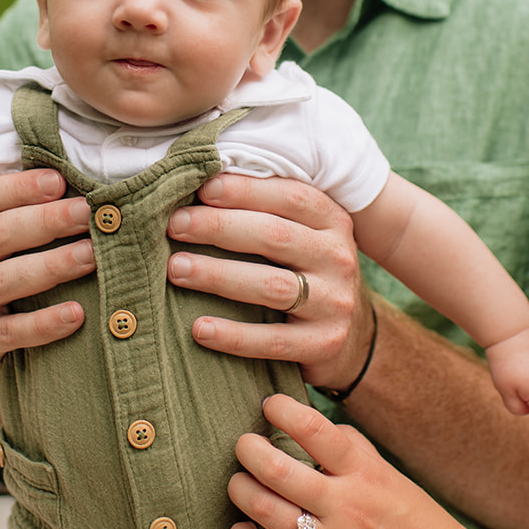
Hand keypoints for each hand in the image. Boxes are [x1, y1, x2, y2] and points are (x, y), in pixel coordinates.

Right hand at [0, 168, 95, 371]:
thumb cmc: (15, 263)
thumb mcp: (12, 233)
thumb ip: (32, 206)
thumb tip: (80, 180)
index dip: (16, 188)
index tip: (58, 181)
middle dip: (45, 221)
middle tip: (87, 214)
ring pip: (2, 280)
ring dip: (52, 266)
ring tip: (91, 256)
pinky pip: (10, 332)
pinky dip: (45, 323)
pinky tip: (77, 313)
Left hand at [165, 174, 371, 391]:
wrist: (353, 335)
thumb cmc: (306, 270)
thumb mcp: (302, 233)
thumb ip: (265, 209)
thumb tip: (200, 184)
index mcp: (332, 221)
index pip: (290, 196)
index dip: (245, 190)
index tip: (202, 188)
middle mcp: (338, 258)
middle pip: (275, 236)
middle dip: (219, 227)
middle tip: (175, 225)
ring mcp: (334, 303)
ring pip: (272, 285)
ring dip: (218, 275)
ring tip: (176, 269)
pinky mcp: (324, 344)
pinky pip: (273, 340)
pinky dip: (233, 335)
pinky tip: (199, 327)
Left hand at [227, 394, 485, 528]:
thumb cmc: (413, 520)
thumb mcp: (389, 475)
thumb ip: (350, 448)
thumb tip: (304, 423)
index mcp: (366, 474)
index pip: (315, 429)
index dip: (282, 409)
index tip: (269, 404)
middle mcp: (347, 509)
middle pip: (277, 470)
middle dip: (248, 450)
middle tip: (244, 445)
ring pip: (263, 511)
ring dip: (240, 490)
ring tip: (239, 482)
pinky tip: (243, 527)